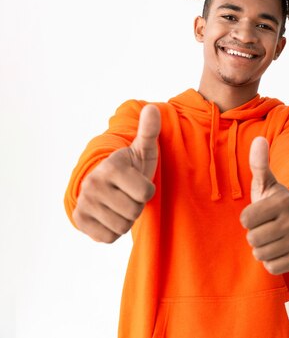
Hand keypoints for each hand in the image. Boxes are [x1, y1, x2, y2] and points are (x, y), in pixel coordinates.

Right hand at [73, 105, 160, 242]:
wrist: (103, 183)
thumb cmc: (129, 167)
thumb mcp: (142, 149)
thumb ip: (149, 131)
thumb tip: (152, 108)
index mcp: (111, 167)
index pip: (146, 193)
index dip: (147, 191)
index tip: (137, 182)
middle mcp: (94, 185)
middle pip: (135, 211)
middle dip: (137, 206)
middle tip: (129, 195)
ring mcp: (85, 203)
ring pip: (123, 226)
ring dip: (126, 218)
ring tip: (120, 203)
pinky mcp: (80, 221)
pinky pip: (109, 237)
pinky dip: (114, 230)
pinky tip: (110, 215)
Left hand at [240, 137, 288, 274]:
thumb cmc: (275, 202)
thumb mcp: (266, 184)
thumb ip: (259, 164)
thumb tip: (259, 140)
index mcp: (283, 202)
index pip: (246, 219)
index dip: (247, 218)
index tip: (256, 214)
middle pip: (253, 239)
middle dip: (254, 235)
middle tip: (265, 227)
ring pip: (261, 254)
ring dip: (261, 249)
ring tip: (271, 238)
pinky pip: (272, 267)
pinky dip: (271, 261)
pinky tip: (278, 250)